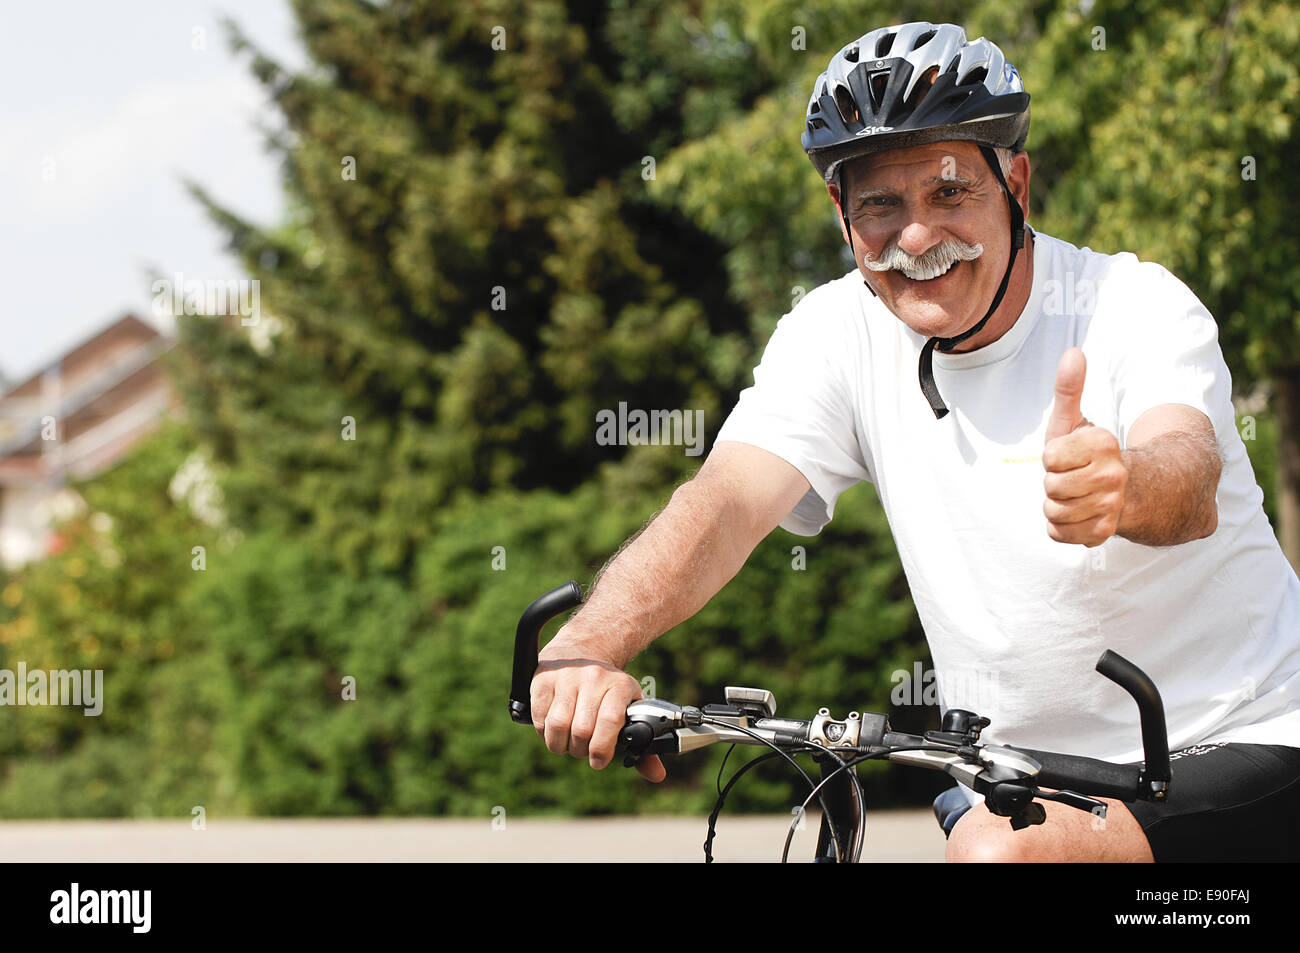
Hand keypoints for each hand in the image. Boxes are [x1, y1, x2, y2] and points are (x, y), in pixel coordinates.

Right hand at [530, 633, 665, 782]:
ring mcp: (567, 677)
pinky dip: (544, 733)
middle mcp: (594, 677)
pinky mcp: (543, 680)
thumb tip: (657, 775)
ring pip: (558, 725)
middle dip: (580, 750)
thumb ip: (643, 745)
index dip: (602, 748)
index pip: (611, 720)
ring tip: (567, 744)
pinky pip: (539, 718)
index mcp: (620, 685)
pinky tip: (552, 730)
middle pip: (582, 729)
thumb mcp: (628, 709)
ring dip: (560, 745)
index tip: (598, 761)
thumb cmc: (608, 692)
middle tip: (582, 750)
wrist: (582, 651)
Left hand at [1042, 348, 1127, 546]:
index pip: (1050, 457)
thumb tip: (1073, 352)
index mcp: (1104, 444)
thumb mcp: (1074, 421)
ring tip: (1074, 496)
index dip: (1052, 457)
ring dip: (1055, 505)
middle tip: (1071, 478)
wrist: (1126, 492)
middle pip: (1050, 486)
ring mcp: (1111, 506)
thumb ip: (1069, 389)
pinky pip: (1058, 533)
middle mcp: (1114, 476)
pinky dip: (1060, 526)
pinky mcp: (1103, 533)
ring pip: (1052, 512)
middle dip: (1053, 483)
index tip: (1068, 455)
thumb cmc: (1087, 453)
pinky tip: (1077, 515)